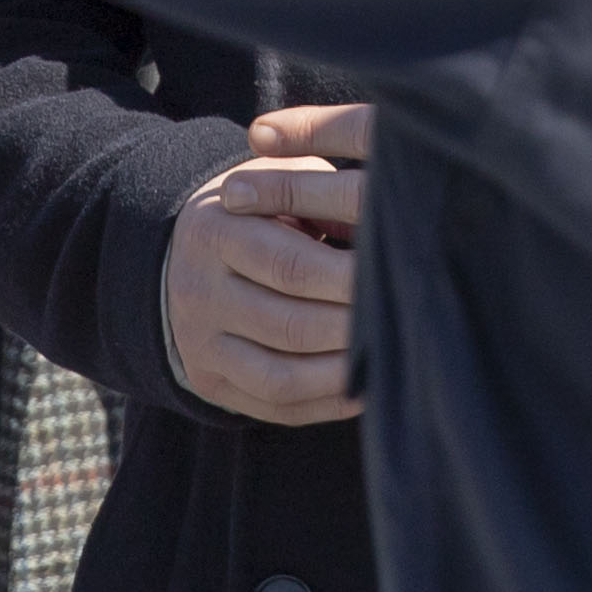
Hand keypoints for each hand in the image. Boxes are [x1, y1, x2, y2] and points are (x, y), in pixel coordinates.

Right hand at [165, 98, 369, 424]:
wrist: (182, 258)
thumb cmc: (257, 212)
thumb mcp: (279, 184)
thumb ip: (325, 198)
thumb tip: (386, 229)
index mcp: (214, 233)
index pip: (289, 264)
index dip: (348, 278)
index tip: (397, 275)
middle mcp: (198, 292)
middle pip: (290, 325)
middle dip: (355, 326)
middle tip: (408, 321)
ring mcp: (200, 345)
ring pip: (282, 376)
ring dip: (344, 371)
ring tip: (389, 356)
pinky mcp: (212, 383)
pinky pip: (275, 406)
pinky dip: (327, 402)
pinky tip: (365, 386)